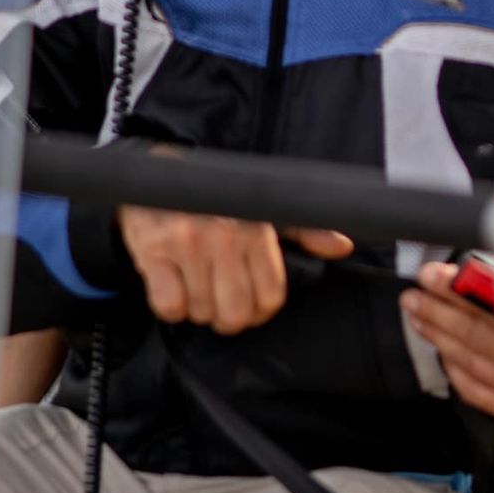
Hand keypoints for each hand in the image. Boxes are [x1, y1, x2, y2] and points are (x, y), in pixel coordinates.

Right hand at [116, 206, 352, 333]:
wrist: (151, 175)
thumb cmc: (212, 199)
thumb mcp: (262, 210)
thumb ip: (304, 230)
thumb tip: (342, 246)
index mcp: (256, 227)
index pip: (270, 297)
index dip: (259, 310)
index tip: (248, 304)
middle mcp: (224, 234)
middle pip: (235, 314)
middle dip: (227, 317)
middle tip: (218, 302)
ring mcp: (186, 243)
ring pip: (201, 312)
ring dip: (197, 308)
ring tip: (193, 285)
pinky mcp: (153, 251)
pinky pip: (168, 305)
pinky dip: (170, 306)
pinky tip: (171, 285)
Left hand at [401, 262, 493, 424]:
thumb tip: (467, 269)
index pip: (487, 304)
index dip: (453, 288)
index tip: (430, 276)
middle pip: (470, 332)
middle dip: (435, 309)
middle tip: (413, 295)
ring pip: (465, 359)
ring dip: (436, 334)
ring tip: (418, 315)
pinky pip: (471, 387)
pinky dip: (451, 365)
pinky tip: (440, 346)